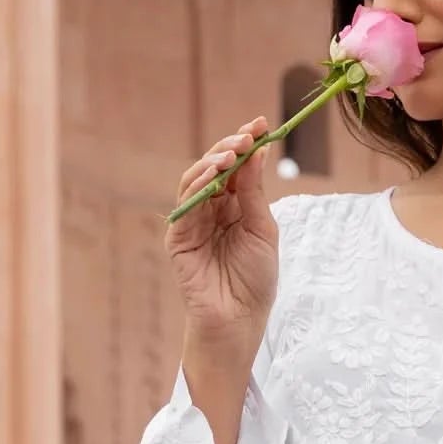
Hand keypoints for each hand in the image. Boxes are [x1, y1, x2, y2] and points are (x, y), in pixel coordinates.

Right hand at [165, 117, 278, 349]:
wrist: (239, 320)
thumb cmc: (255, 280)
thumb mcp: (263, 231)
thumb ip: (254, 193)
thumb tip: (257, 153)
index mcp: (234, 207)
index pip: (237, 167)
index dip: (247, 144)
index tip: (262, 123)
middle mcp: (212, 209)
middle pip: (215, 166)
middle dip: (231, 146)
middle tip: (248, 134)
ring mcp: (193, 221)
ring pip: (197, 179)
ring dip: (214, 161)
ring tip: (233, 151)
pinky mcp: (179, 236)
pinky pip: (186, 203)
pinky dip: (200, 184)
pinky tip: (217, 173)